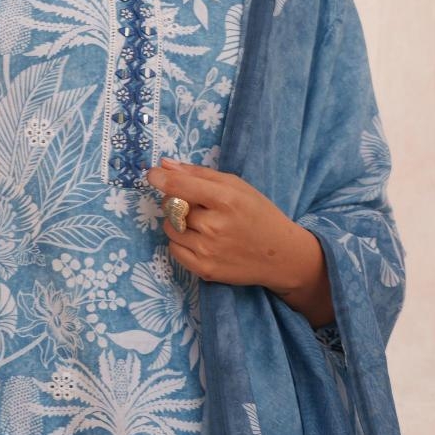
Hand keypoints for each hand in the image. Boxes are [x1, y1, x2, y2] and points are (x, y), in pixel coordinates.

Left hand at [144, 158, 334, 322]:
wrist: (281, 255)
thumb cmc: (259, 215)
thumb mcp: (237, 186)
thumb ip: (199, 174)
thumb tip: (164, 165)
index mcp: (226, 200)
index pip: (179, 186)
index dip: (160, 178)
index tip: (153, 174)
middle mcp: (215, 226)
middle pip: (171, 207)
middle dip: (176, 201)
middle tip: (195, 204)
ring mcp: (208, 251)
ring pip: (169, 228)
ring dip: (177, 222)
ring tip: (200, 223)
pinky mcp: (204, 270)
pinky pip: (173, 250)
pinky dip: (180, 242)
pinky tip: (199, 239)